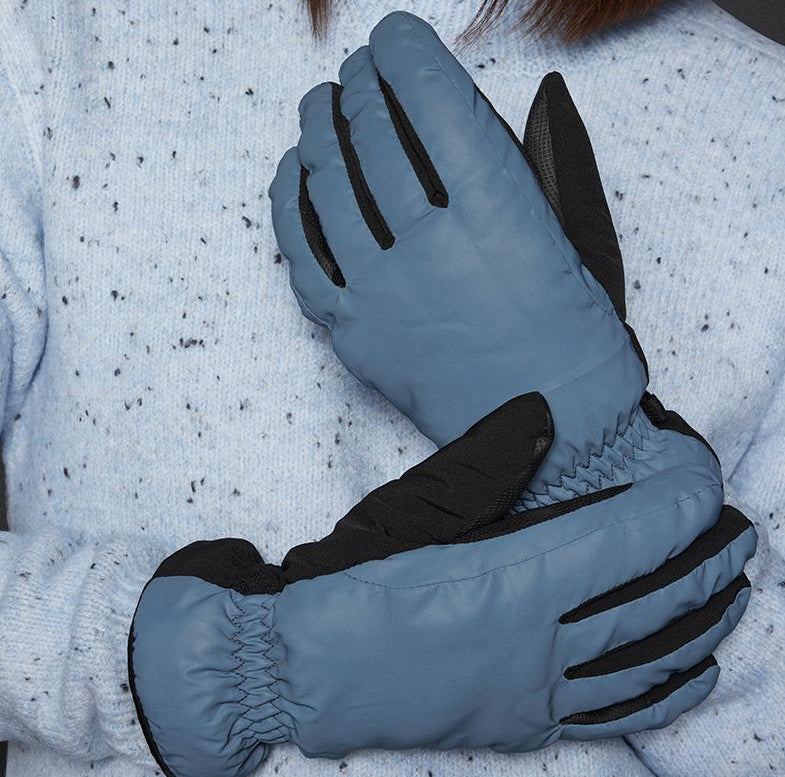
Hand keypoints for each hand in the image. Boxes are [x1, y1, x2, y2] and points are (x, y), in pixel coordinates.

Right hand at [129, 394, 754, 776]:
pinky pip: (614, 711)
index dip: (675, 507)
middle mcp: (538, 641)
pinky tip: (694, 673)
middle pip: (648, 600)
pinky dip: (663, 690)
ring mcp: (535, 689)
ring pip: (644, 659)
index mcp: (514, 579)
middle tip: (742, 531)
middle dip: (704, 562)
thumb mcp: (413, 506)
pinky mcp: (521, 720)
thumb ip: (487, 461)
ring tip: (737, 593)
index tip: (705, 479)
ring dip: (700, 622)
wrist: (307, 664)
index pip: (624, 539)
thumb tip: (544, 415)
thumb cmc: (354, 578)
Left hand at [269, 11, 704, 509]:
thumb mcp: (575, 241)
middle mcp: (433, 251)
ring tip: (318, 107)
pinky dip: (290, 206)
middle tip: (354, 70)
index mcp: (498, 218)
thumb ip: (539, 166)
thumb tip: (509, 105)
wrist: (545, 434)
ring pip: (330, 191)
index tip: (393, 37)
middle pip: (375, 142)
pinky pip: (303, 256)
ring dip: (318, 135)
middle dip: (360, 90)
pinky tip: (291, 173)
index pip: (435, 108)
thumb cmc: (572, 342)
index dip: (407, 59)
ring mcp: (384, 296)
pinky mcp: (355, 335)